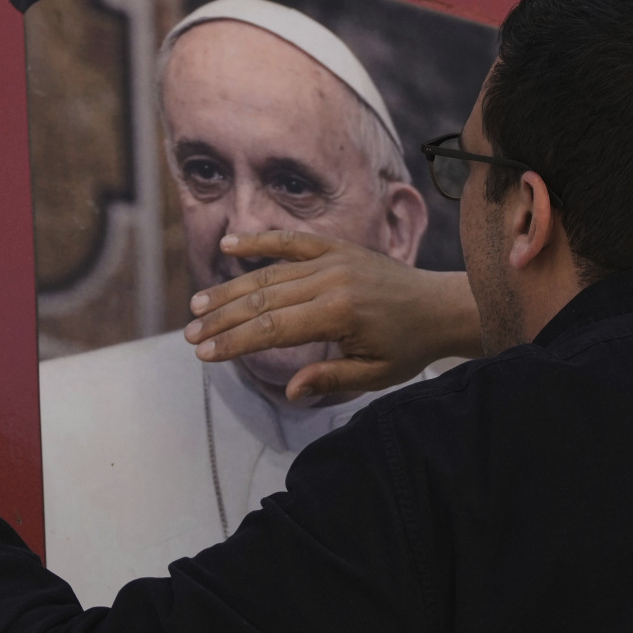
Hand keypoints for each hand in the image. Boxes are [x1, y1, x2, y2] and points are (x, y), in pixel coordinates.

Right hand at [185, 231, 481, 400]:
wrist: (441, 306)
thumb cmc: (409, 347)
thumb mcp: (375, 375)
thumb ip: (330, 378)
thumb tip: (291, 391)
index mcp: (339, 313)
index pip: (271, 328)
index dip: (233, 341)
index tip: (204, 353)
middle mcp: (331, 279)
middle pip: (262, 299)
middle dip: (222, 319)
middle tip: (190, 334)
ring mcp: (333, 259)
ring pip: (270, 273)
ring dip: (230, 289)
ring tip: (198, 305)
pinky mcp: (336, 248)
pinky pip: (292, 242)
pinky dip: (260, 242)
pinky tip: (230, 245)